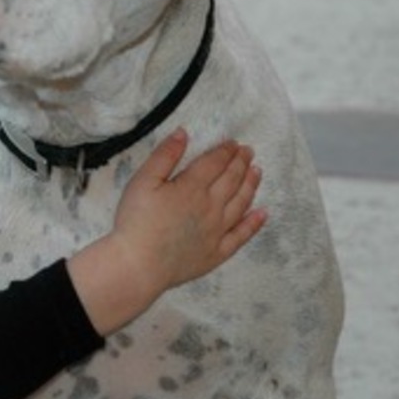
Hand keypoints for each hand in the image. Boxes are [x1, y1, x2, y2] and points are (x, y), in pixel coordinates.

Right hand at [114, 127, 265, 289]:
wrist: (138, 265)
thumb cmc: (135, 222)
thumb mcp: (142, 182)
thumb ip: (164, 156)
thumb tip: (183, 133)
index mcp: (192, 187)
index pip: (215, 163)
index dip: (226, 151)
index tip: (234, 143)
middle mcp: (211, 206)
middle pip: (232, 179)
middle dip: (241, 163)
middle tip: (249, 152)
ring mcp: (217, 230)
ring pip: (241, 203)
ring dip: (251, 185)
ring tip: (257, 172)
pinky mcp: (216, 253)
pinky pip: (241, 236)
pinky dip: (254, 224)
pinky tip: (262, 213)